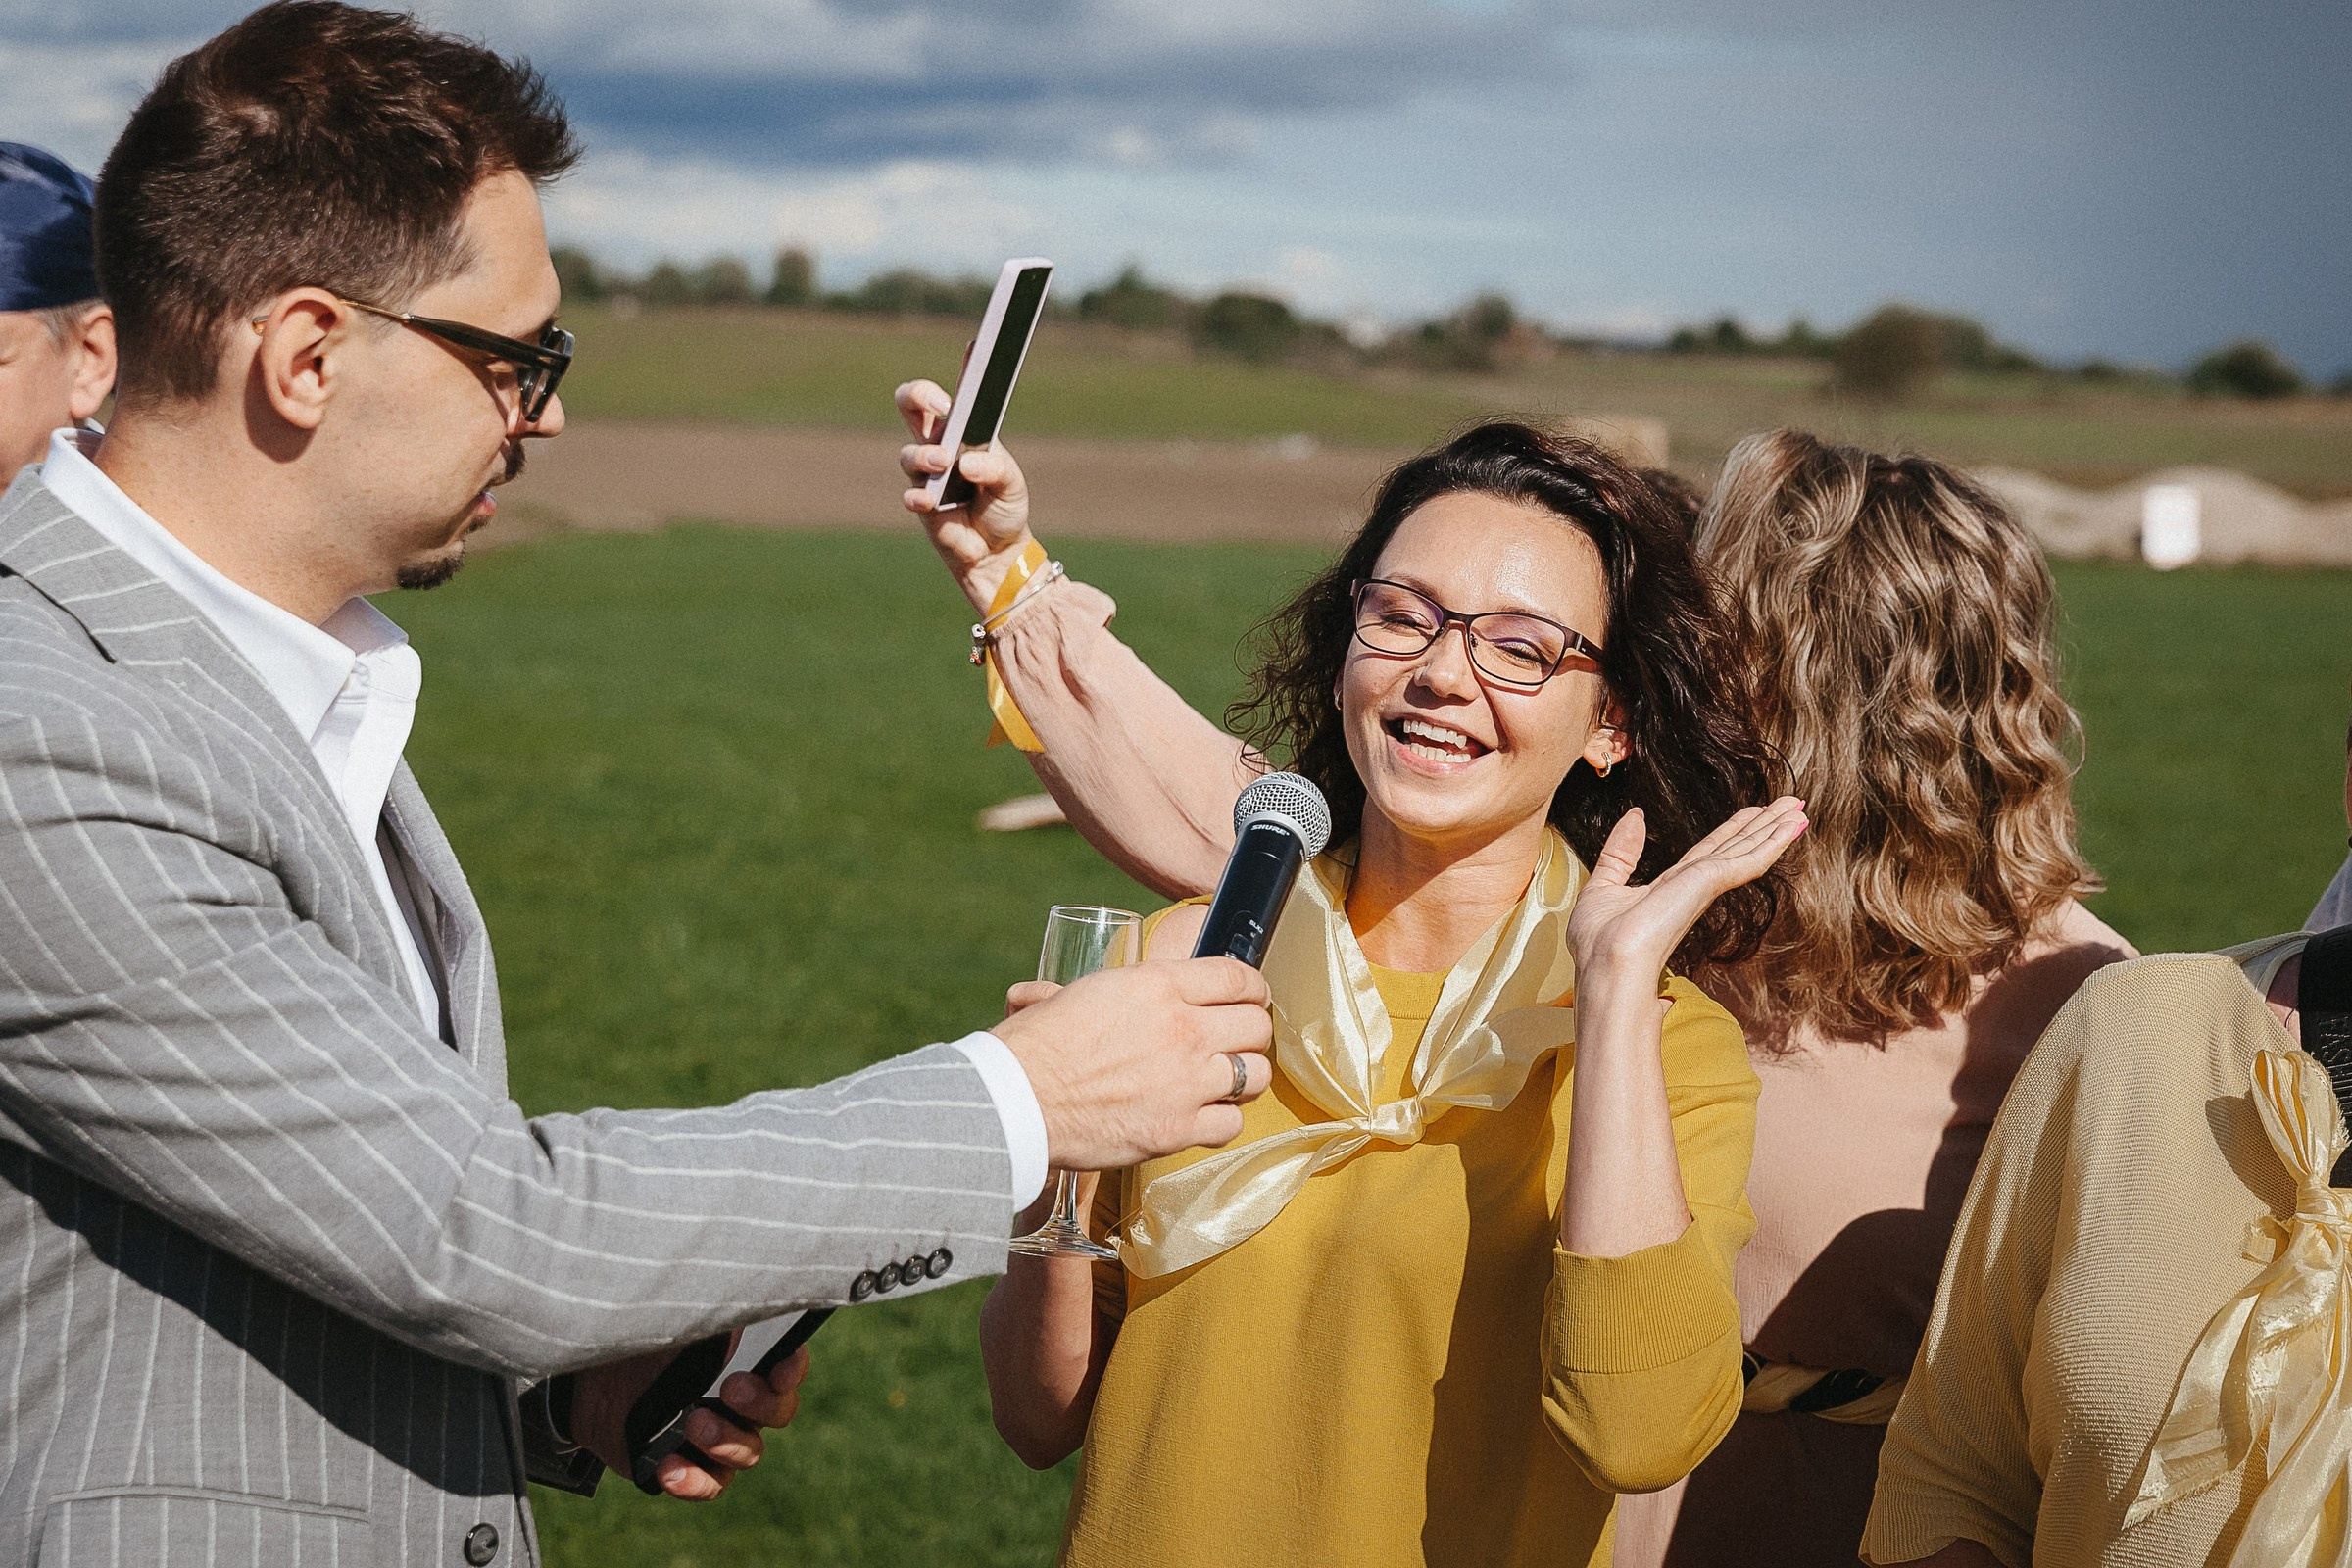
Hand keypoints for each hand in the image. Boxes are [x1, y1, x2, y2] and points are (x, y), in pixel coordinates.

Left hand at [569, 1337, 810, 1500]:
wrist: (593, 1382)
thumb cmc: (644, 1341)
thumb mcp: (675, 1318)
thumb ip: (708, 1314)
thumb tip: (728, 1294)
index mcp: (750, 1359)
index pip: (789, 1365)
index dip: (792, 1369)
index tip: (777, 1369)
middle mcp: (745, 1402)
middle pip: (779, 1412)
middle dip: (761, 1404)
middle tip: (730, 1390)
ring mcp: (721, 1438)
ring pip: (748, 1453)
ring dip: (726, 1442)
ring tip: (693, 1424)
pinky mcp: (692, 1468)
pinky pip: (710, 1485)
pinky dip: (693, 1480)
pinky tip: (669, 1468)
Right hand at [895, 375, 1034, 612]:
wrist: (997, 552)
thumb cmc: (1004, 507)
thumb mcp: (1011, 483)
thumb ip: (995, 469)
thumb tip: (967, 463)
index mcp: (967, 430)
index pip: (964, 391)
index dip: (968, 366)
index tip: (978, 345)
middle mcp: (942, 444)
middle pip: (911, 405)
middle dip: (918, 395)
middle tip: (940, 404)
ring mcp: (927, 473)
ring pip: (909, 452)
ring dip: (925, 455)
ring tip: (943, 462)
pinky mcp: (922, 504)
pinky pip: (911, 493)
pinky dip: (919, 496)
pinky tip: (928, 501)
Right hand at [991, 957, 1274, 1168]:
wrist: (1016, 1100)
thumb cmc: (1032, 1045)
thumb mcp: (1065, 995)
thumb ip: (1075, 994)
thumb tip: (1038, 993)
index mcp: (1158, 985)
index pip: (1238, 976)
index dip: (1252, 987)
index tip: (1250, 997)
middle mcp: (1183, 1029)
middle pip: (1256, 1025)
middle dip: (1251, 1031)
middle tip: (1237, 1041)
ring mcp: (1186, 1082)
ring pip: (1256, 1075)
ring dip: (1244, 1077)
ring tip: (1226, 1081)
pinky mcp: (1178, 1130)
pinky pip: (1231, 1125)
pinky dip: (1222, 1122)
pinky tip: (1203, 1116)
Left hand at [1565, 797, 1806, 988]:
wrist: (1607, 968)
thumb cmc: (1599, 943)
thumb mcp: (1604, 885)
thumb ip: (1621, 851)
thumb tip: (1635, 815)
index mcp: (1672, 889)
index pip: (1710, 851)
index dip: (1733, 830)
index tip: (1755, 811)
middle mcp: (1693, 888)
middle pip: (1737, 848)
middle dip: (1764, 825)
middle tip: (1793, 803)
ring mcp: (1703, 888)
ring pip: (1747, 851)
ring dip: (1775, 828)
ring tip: (1799, 807)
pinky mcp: (1708, 886)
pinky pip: (1748, 861)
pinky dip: (1772, 843)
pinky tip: (1793, 827)